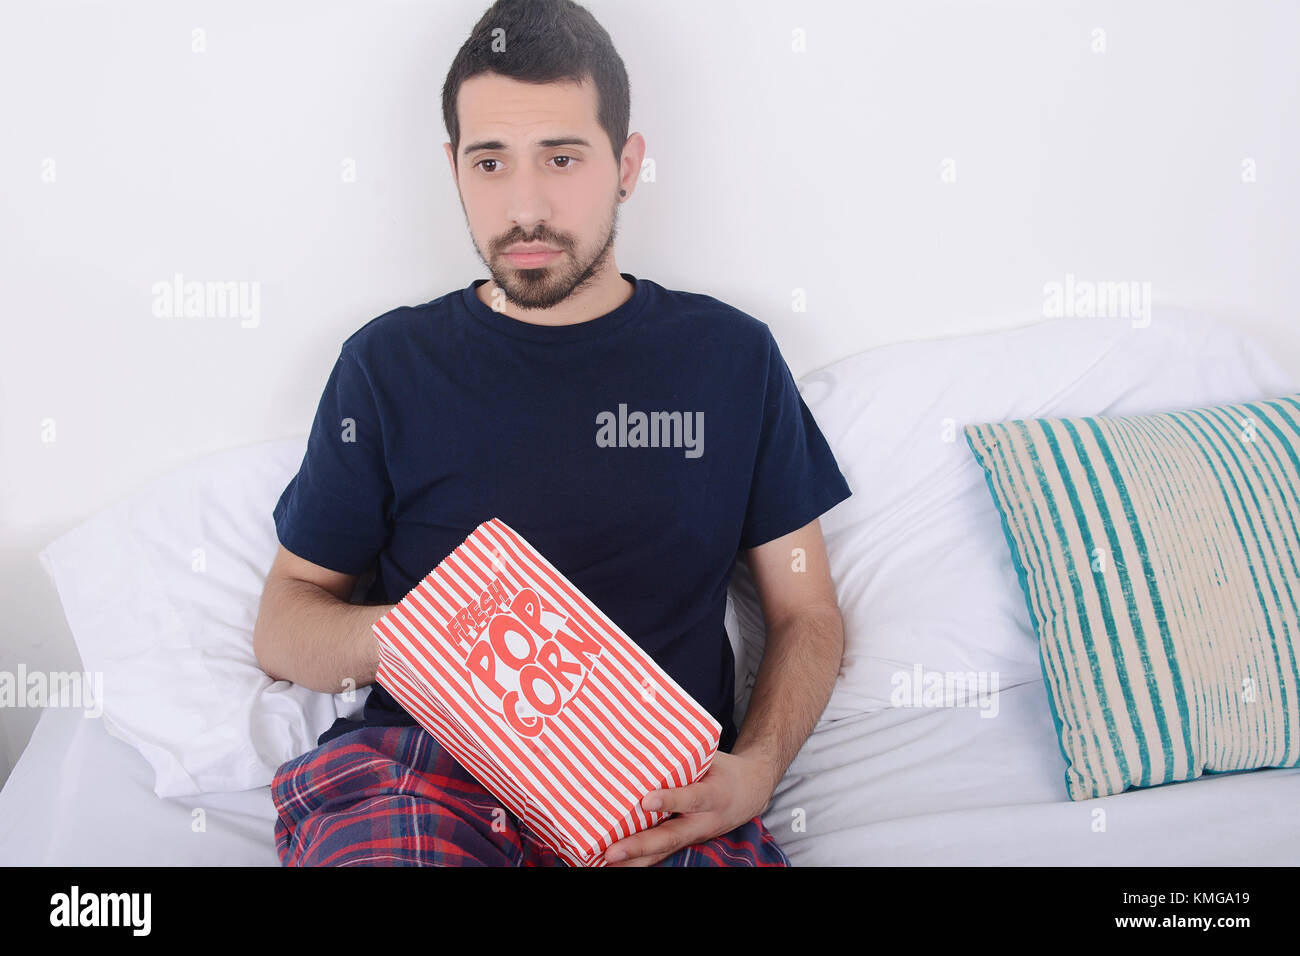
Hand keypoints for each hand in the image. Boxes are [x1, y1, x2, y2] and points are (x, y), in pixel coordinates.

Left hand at [602, 750, 774, 865]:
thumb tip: (645, 739)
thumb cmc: (723, 770)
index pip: (691, 799)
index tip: (646, 801)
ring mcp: (693, 836)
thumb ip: (683, 755)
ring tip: (607, 861)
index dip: (670, 800)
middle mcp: (703, 822)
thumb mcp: (712, 758)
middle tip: (613, 851)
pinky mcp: (684, 843)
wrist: (750, 794)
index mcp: (714, 795)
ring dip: (634, 860)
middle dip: (640, 845)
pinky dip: (637, 861)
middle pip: (671, 837)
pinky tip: (613, 863)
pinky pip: (660, 854)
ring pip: (663, 851)